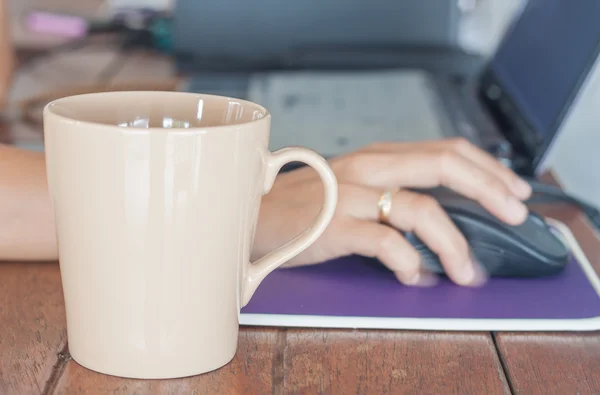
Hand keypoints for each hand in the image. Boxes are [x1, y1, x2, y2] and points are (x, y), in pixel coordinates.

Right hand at [253, 138, 531, 286]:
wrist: (250, 215)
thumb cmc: (304, 205)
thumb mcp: (354, 186)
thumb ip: (394, 190)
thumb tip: (445, 216)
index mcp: (378, 157)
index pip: (446, 149)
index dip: (488, 167)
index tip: (515, 189)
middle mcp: (368, 167)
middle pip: (444, 166)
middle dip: (490, 190)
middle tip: (516, 215)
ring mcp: (351, 195)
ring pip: (421, 209)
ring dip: (454, 243)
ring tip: (467, 271)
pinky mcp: (333, 226)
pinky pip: (385, 243)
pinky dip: (409, 262)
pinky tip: (414, 276)